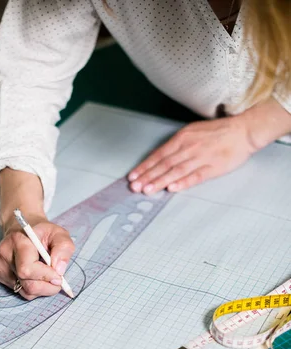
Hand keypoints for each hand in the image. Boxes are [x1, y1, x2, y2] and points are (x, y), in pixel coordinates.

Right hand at [0, 214, 74, 299]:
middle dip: (47, 286)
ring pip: (25, 292)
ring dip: (42, 289)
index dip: (46, 276)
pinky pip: (21, 292)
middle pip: (27, 284)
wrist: (23, 230)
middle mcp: (4, 255)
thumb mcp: (59, 234)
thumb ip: (63, 248)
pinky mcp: (0, 275)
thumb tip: (59, 270)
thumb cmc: (42, 233)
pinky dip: (34, 289)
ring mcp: (0, 267)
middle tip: (58, 280)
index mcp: (17, 241)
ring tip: (46, 275)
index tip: (59, 276)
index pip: (27, 269)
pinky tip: (36, 276)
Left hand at [127, 115, 255, 193]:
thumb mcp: (192, 132)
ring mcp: (201, 158)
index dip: (145, 167)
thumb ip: (177, 145)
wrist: (243, 131)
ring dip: (160, 181)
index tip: (133, 176)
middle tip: (134, 187)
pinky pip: (195, 176)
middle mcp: (188, 148)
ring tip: (148, 190)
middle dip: (147, 176)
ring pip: (176, 171)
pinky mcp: (213, 167)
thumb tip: (160, 158)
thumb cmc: (217, 132)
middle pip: (164, 164)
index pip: (158, 155)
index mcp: (182, 138)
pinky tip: (172, 188)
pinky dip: (183, 182)